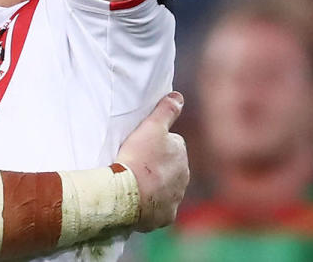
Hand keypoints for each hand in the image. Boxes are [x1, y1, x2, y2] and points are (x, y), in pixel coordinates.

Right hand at [117, 92, 189, 231]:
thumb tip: (179, 96)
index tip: (141, 147)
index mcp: (181, 154)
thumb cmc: (138, 157)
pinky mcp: (165, 216)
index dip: (155, 145)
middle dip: (157, 166)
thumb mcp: (151, 127)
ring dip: (154, 185)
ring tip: (134, 183)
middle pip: (169, 168)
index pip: (171, 144)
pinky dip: (151, 205)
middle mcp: (184, 177)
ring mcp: (175, 198)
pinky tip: (137, 201)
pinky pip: (158, 209)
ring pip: (164, 188)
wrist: (128, 192)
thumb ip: (166, 111)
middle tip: (135, 164)